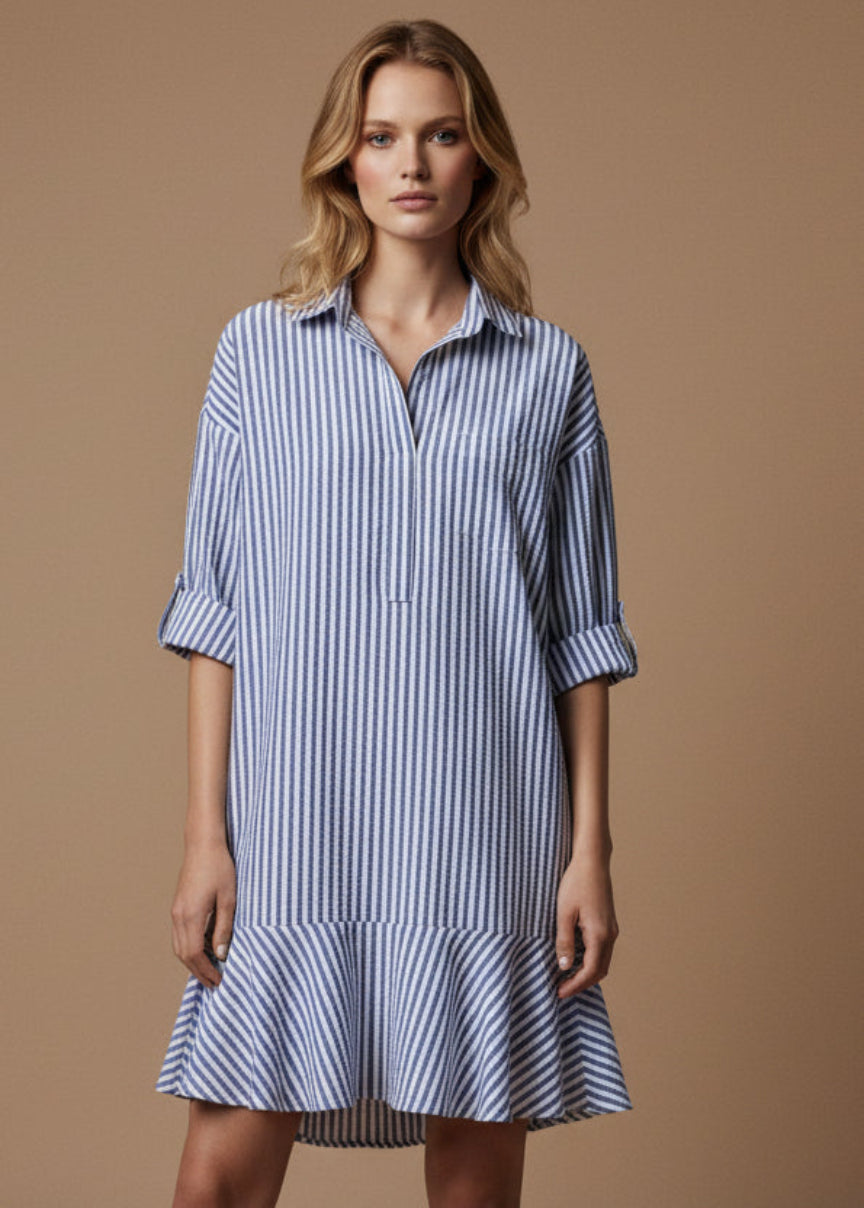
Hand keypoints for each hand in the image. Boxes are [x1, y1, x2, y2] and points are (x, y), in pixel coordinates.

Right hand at [170, 839, 235, 988]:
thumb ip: (224, 928)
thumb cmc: (220, 868)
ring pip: (179, 946)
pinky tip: (204, 948)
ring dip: (192, 961)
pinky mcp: (178, 906)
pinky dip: (189, 947)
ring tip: (210, 970)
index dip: (206, 971)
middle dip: (198, 971)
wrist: (203, 844)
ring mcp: (176, 911)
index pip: (195, 954)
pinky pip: (179, 935)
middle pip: (184, 954)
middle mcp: (179, 916)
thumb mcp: (228, 899)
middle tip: (214, 983)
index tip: (218, 982)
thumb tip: (221, 955)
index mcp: (191, 915)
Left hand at [554, 851, 618, 998]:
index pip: (590, 971)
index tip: (560, 992)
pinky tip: (575, 958)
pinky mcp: (608, 923)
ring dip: (586, 973)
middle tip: (562, 989)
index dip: (575, 985)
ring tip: (566, 977)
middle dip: (582, 983)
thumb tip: (564, 966)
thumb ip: (564, 941)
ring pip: (602, 961)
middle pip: (600, 971)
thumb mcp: (564, 913)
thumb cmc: (576, 883)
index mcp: (600, 934)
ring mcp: (611, 929)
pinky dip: (590, 960)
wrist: (592, 862)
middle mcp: (610, 935)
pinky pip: (602, 950)